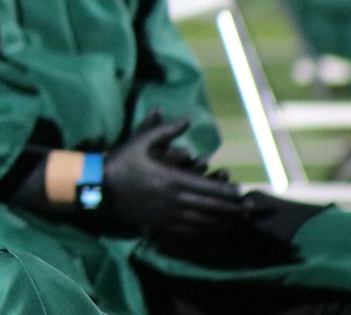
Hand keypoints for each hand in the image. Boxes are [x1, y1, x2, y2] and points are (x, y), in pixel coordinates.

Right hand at [104, 111, 250, 238]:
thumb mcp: (142, 140)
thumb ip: (167, 130)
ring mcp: (167, 215)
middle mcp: (173, 200)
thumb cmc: (122, 161)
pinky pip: (189, 232)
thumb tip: (188, 119)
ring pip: (203, 222)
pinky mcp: (160, 225)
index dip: (229, 192)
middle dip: (233, 210)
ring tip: (238, 221)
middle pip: (211, 208)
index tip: (243, 193)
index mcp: (172, 178)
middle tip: (250, 210)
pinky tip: (215, 229)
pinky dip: (206, 231)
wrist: (100, 186)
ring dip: (223, 222)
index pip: (209, 188)